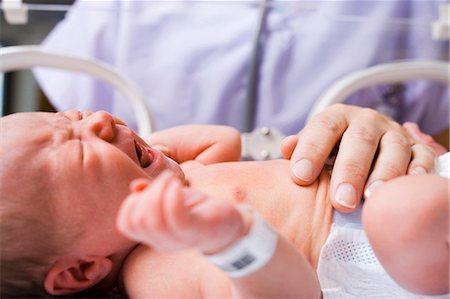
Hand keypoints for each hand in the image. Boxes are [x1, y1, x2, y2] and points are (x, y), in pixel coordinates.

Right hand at [116, 171, 244, 253]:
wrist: (230, 225)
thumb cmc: (199, 210)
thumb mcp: (172, 198)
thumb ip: (152, 193)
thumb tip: (135, 186)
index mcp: (154, 234)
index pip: (126, 224)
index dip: (130, 203)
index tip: (148, 188)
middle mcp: (163, 241)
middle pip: (139, 221)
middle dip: (148, 193)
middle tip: (166, 179)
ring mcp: (180, 238)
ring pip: (154, 220)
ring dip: (160, 191)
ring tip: (173, 180)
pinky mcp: (198, 230)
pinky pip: (176, 217)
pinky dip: (173, 196)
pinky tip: (180, 186)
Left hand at [280, 104, 436, 212]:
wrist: (366, 138)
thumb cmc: (334, 148)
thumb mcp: (314, 142)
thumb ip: (300, 147)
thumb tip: (285, 147)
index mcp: (337, 117)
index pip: (323, 129)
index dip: (311, 150)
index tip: (300, 176)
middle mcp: (367, 121)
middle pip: (360, 141)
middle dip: (350, 171)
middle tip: (340, 201)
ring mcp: (393, 134)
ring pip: (393, 149)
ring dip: (384, 173)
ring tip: (372, 198)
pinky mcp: (416, 147)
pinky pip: (423, 156)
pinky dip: (419, 170)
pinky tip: (410, 185)